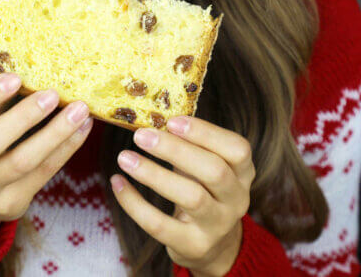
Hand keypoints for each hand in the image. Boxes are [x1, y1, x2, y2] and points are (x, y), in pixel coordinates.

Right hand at [0, 73, 93, 245]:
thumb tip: (32, 71)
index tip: (15, 78)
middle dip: (23, 117)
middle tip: (52, 95)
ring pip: (22, 161)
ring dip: (55, 133)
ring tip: (79, 110)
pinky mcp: (9, 203)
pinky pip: (42, 173)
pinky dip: (65, 148)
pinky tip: (81, 129)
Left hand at [109, 116, 254, 275]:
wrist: (211, 245)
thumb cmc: (202, 190)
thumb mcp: (203, 166)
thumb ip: (188, 144)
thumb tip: (151, 114)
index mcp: (242, 172)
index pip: (237, 149)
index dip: (206, 132)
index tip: (172, 120)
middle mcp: (236, 199)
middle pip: (214, 171)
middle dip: (175, 150)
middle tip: (140, 135)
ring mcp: (217, 225)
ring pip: (191, 197)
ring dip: (154, 174)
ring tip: (124, 158)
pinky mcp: (193, 245)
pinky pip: (160, 224)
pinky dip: (134, 203)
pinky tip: (117, 183)